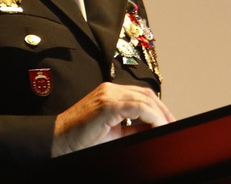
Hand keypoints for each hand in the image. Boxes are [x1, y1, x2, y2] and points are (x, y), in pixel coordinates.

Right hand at [51, 82, 175, 156]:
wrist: (58, 140)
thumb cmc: (81, 138)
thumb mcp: (114, 133)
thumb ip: (133, 129)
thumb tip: (154, 129)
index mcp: (110, 93)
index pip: (141, 94)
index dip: (158, 107)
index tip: (168, 122)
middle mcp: (110, 89)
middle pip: (146, 94)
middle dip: (163, 110)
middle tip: (172, 125)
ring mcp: (108, 94)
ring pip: (144, 98)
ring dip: (159, 114)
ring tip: (167, 127)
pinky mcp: (107, 104)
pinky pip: (137, 107)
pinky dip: (150, 116)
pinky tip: (156, 126)